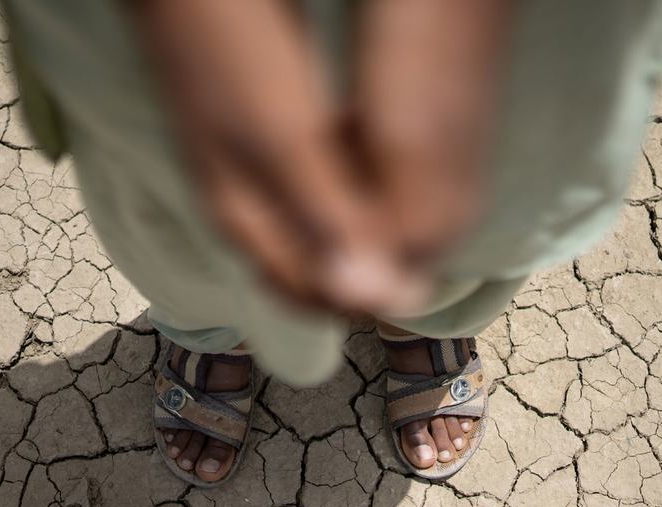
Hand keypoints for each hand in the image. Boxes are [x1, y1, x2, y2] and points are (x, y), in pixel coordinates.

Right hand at [132, 0, 508, 314]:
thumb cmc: (231, 52)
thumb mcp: (284, 140)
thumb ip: (327, 218)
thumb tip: (374, 299)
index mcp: (243, 220)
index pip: (310, 296)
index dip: (369, 294)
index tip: (426, 267)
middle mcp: (248, 203)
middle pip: (317, 265)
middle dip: (371, 262)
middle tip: (429, 234)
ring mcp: (257, 166)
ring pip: (323, 224)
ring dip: (368, 225)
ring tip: (418, 205)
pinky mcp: (272, 129)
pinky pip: (324, 180)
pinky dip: (358, 182)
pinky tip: (386, 159)